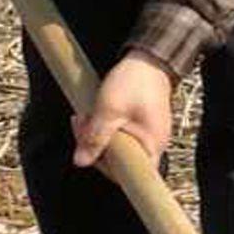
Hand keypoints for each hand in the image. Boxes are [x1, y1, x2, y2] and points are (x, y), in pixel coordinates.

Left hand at [73, 52, 175, 168]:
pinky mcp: (142, 125)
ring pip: (118, 146)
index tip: (89, 149)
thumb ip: (95, 137)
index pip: (128, 175)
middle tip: (80, 122)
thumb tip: (79, 163)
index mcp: (151, 146)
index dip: (104, 167)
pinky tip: (97, 114)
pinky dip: (106, 127)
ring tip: (86, 115)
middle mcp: (154, 144)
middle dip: (95, 145)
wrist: (149, 58)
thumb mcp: (109, 109)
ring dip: (97, 134)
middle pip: (119, 160)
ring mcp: (148, 135)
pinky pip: (122, 135)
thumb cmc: (134, 82)